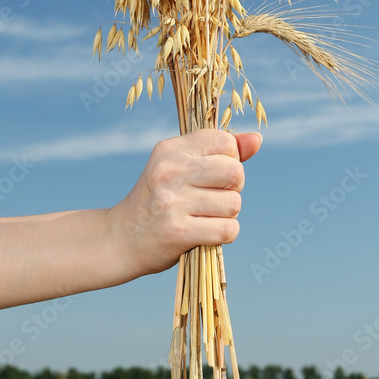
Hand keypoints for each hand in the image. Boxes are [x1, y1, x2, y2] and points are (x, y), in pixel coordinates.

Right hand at [108, 129, 262, 281]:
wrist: (121, 238)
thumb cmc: (159, 200)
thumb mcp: (180, 166)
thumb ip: (220, 152)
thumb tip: (257, 140)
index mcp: (170, 149)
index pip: (225, 141)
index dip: (230, 159)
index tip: (213, 174)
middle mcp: (170, 171)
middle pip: (235, 172)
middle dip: (233, 188)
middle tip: (212, 197)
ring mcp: (172, 202)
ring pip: (234, 204)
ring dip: (227, 215)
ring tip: (204, 216)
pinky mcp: (178, 232)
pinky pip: (228, 229)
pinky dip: (224, 234)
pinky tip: (205, 233)